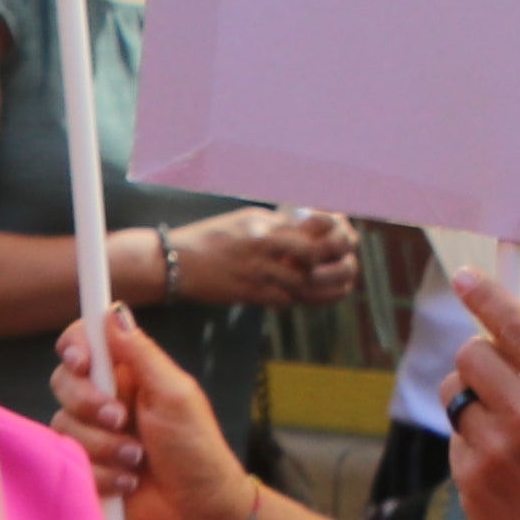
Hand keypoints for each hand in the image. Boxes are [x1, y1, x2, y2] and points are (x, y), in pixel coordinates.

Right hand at [55, 306, 257, 519]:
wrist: (198, 513)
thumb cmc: (197, 449)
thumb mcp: (175, 395)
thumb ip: (141, 354)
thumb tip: (114, 310)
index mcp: (129, 371)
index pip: (86, 341)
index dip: (75, 346)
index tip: (82, 362)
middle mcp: (106, 398)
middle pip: (64, 381)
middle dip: (89, 403)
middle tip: (121, 419)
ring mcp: (93, 435)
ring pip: (63, 425)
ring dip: (103, 445)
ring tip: (137, 459)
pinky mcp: (86, 469)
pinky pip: (68, 462)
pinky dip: (100, 474)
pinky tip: (128, 482)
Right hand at [173, 204, 361, 306]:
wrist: (175, 262)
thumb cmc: (210, 238)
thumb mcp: (244, 220)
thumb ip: (275, 225)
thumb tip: (307, 228)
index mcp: (263, 223)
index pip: (310, 225)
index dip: (334, 232)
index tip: (343, 236)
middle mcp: (262, 245)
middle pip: (312, 253)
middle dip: (334, 260)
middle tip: (343, 263)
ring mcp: (255, 271)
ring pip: (301, 281)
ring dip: (320, 284)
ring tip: (332, 281)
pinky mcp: (247, 293)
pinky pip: (283, 299)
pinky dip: (297, 299)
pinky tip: (302, 295)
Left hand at [441, 268, 519, 519]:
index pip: (518, 328)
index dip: (487, 296)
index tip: (465, 277)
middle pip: (472, 354)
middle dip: (477, 359)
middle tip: (494, 379)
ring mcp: (497, 452)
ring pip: (454, 393)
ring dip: (469, 400)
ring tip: (500, 427)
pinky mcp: (471, 482)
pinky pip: (455, 439)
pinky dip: (471, 444)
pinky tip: (501, 469)